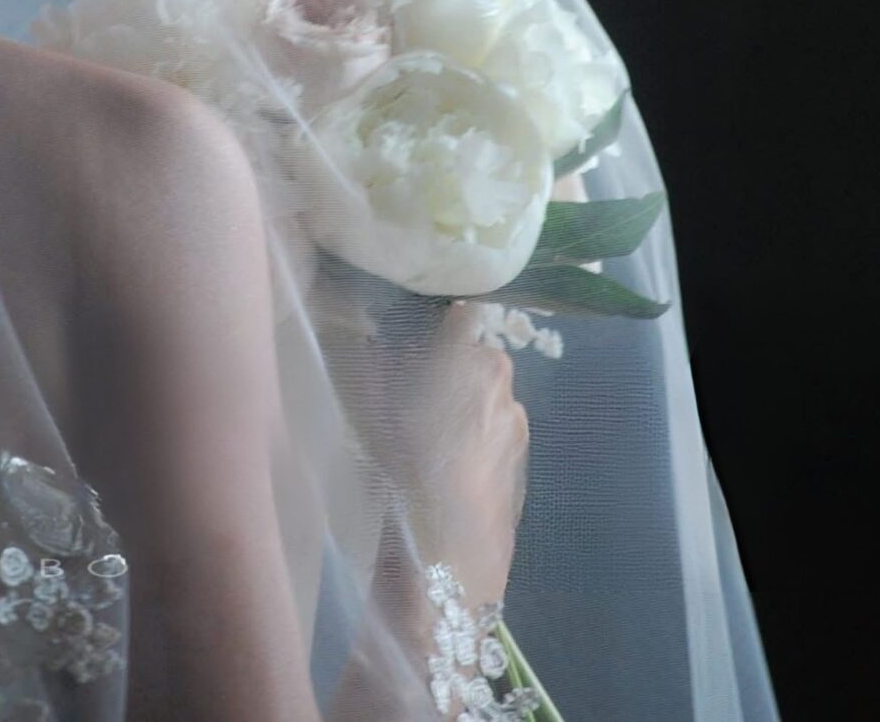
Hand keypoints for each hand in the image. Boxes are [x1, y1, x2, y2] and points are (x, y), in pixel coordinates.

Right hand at [324, 296, 529, 612]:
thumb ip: (364, 356)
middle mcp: (503, 382)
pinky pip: (493, 436)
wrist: (446, 565)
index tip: (408, 334)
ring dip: (460, 406)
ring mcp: (518, 426)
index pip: (457, 314)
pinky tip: (444, 473)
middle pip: (471, 356)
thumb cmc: (399, 472)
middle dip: (443, 367)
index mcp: (470, 355)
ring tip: (424, 440)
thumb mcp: (366, 406)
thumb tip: (356, 325)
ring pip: (484, 398)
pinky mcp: (523, 466)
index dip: (432, 322)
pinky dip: (473, 442)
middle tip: (405, 391)